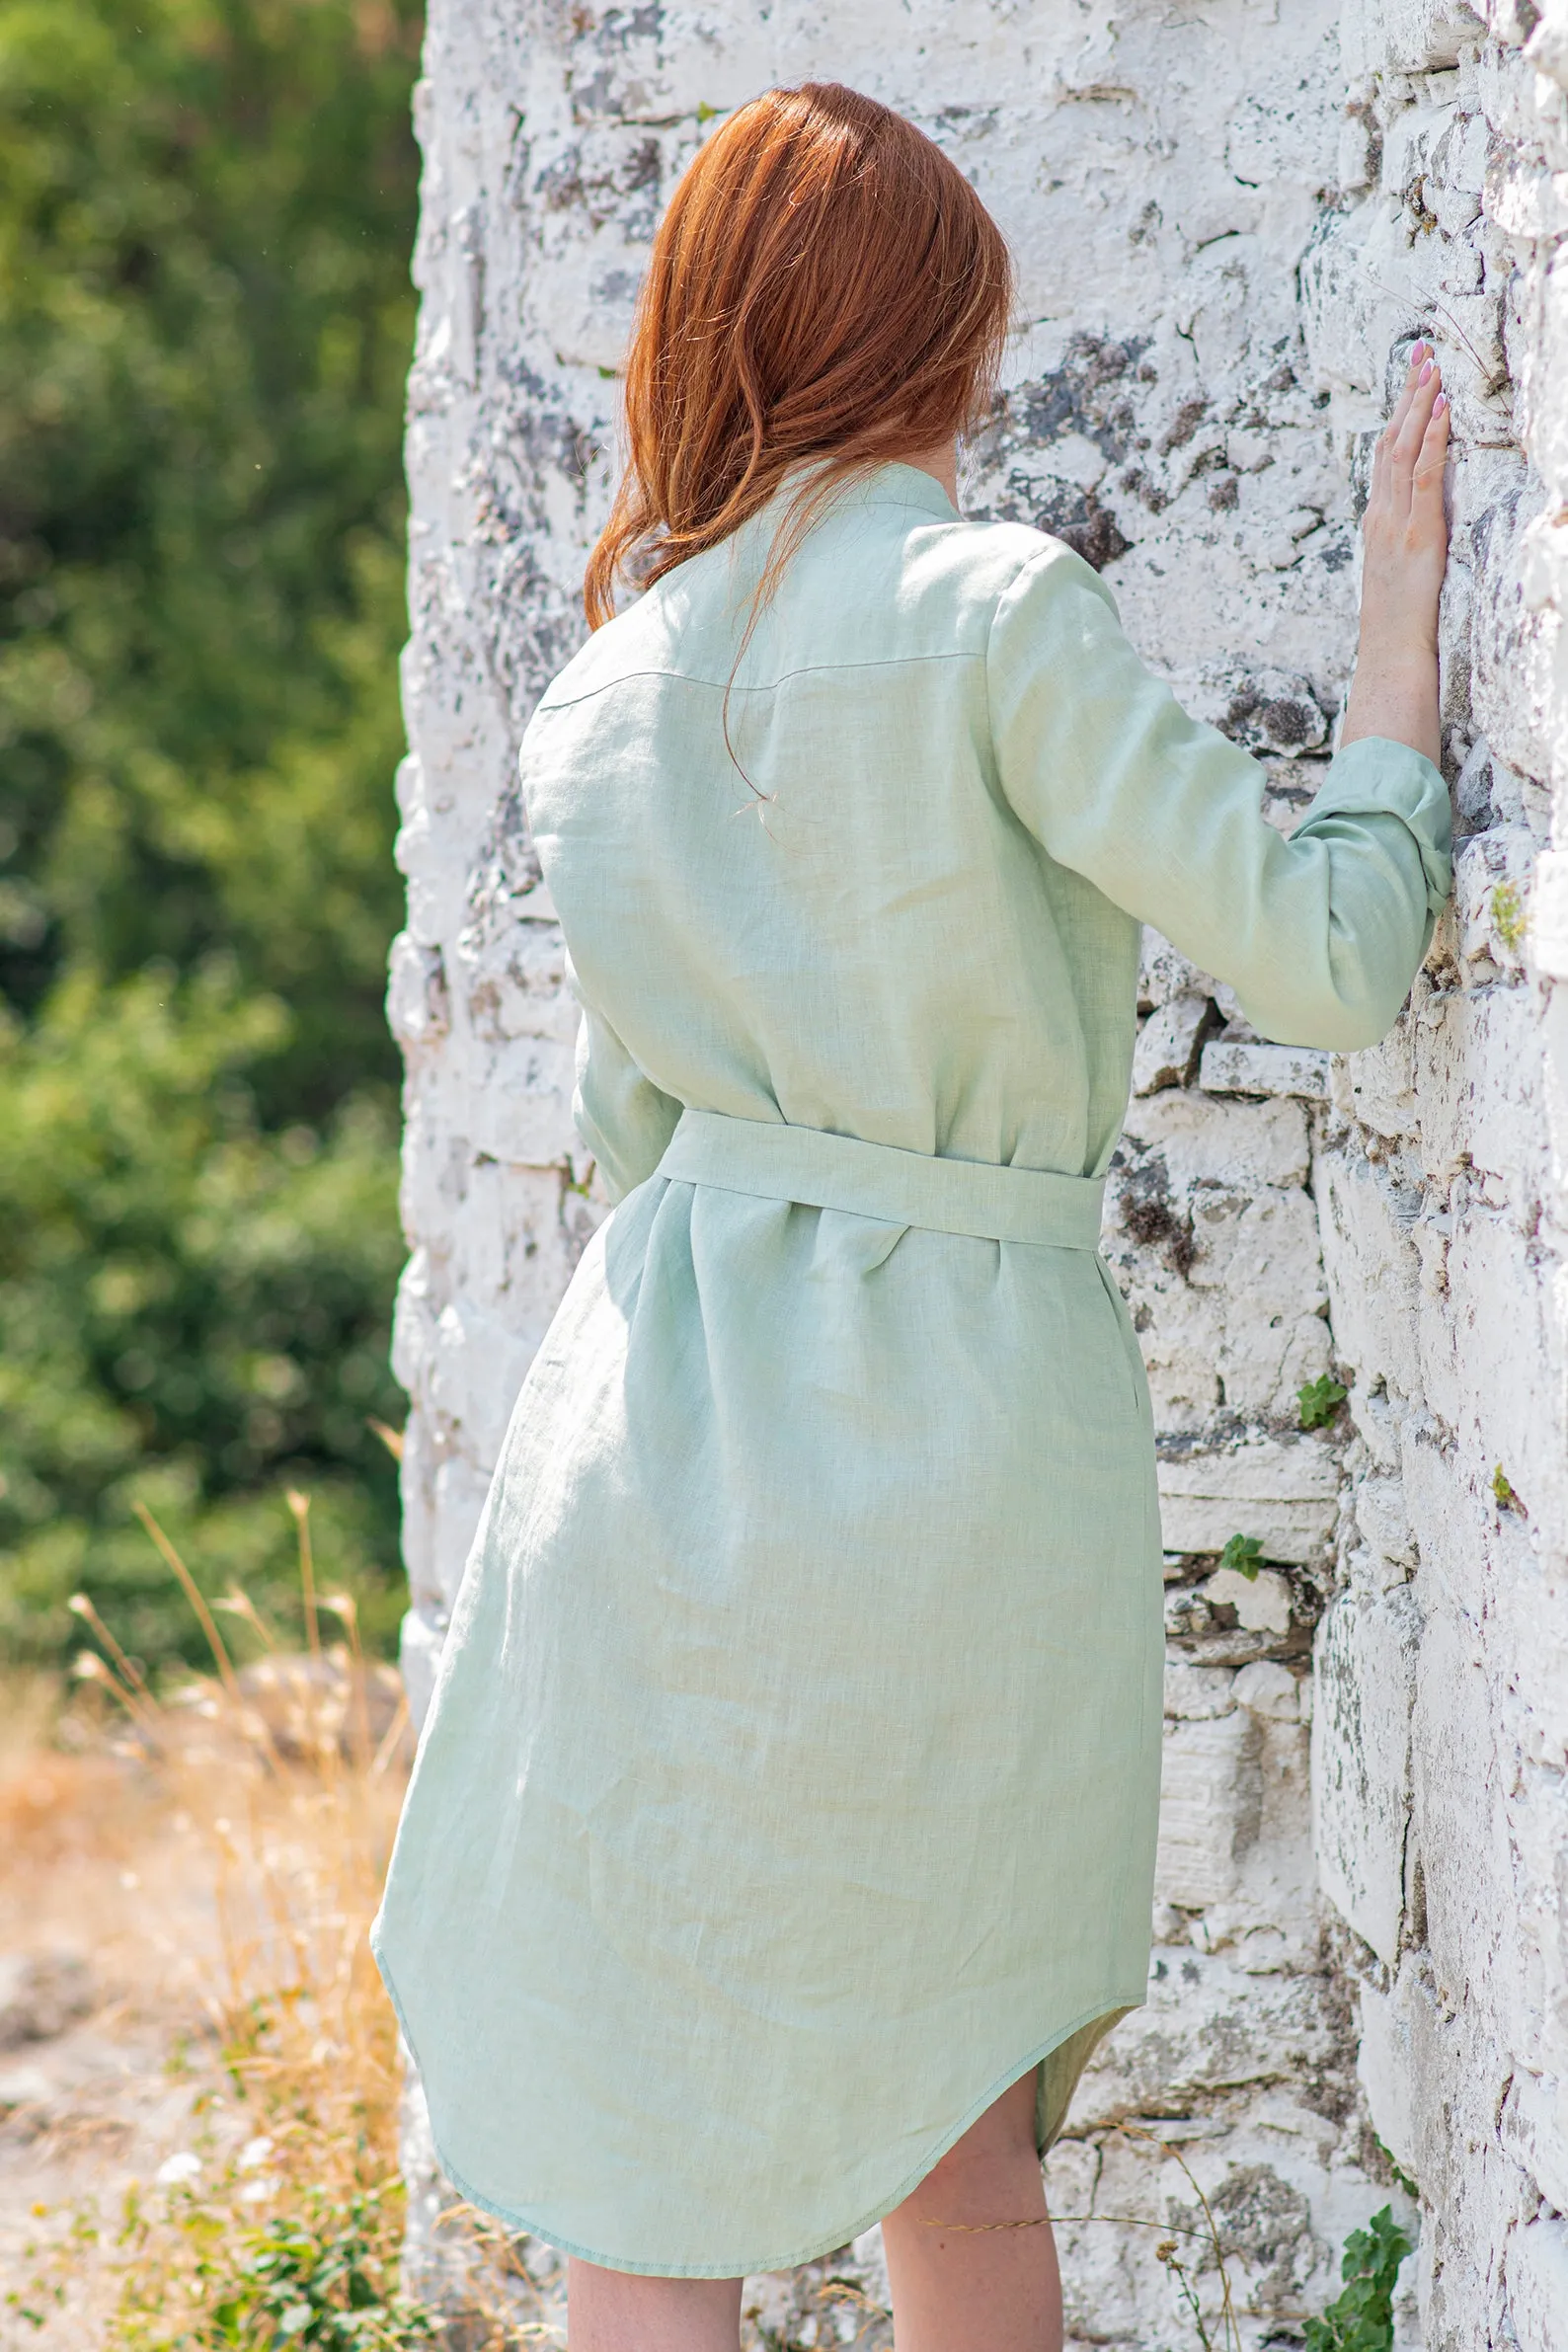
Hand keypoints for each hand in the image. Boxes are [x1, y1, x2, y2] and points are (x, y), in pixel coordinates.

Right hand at [1341, 343, 1448, 766]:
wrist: (1389, 657)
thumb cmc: (1398, 626)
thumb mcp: (1399, 577)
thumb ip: (1404, 545)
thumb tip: (1417, 525)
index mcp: (1378, 523)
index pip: (1386, 458)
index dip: (1399, 415)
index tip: (1412, 378)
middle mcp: (1381, 517)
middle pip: (1391, 444)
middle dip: (1407, 394)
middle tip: (1420, 350)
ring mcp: (1395, 524)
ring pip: (1403, 452)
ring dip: (1418, 406)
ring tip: (1431, 366)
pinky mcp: (1416, 535)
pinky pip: (1423, 479)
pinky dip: (1430, 441)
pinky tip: (1440, 412)